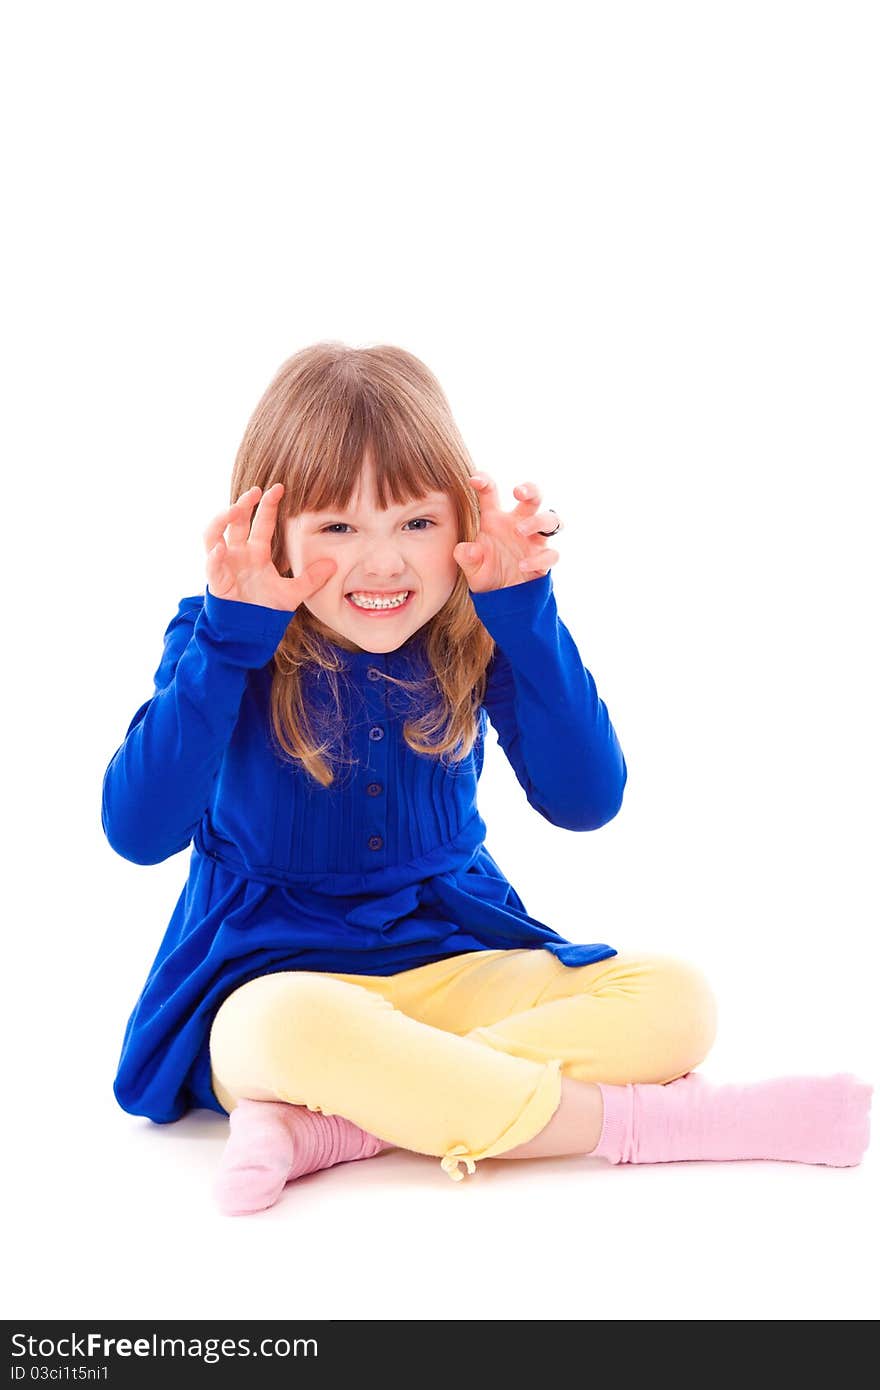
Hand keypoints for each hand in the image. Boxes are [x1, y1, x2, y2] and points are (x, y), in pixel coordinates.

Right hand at [204, 483, 337, 610]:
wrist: (250, 633)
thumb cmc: (266, 611)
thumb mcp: (293, 593)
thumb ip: (311, 579)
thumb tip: (333, 564)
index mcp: (256, 552)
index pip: (261, 522)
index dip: (267, 505)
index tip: (278, 488)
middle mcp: (238, 553)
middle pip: (236, 521)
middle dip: (243, 503)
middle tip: (255, 491)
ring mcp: (224, 564)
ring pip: (214, 534)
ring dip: (221, 520)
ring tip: (233, 510)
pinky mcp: (216, 581)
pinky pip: (211, 565)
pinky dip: (213, 557)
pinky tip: (219, 549)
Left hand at [452, 474, 562, 593]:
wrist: (502, 600)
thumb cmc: (485, 574)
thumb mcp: (470, 568)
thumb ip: (466, 557)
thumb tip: (467, 549)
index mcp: (495, 519)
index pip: (491, 493)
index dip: (485, 482)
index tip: (474, 479)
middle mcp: (518, 524)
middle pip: (533, 498)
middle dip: (530, 490)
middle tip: (518, 492)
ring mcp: (534, 541)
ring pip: (550, 520)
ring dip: (537, 521)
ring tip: (520, 530)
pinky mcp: (544, 559)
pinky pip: (550, 554)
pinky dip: (538, 559)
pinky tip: (522, 565)